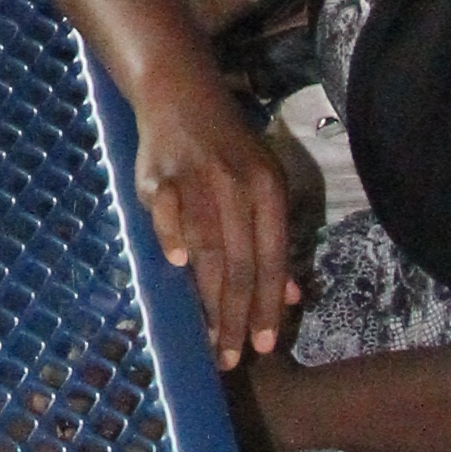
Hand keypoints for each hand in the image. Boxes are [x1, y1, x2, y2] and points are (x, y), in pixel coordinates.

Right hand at [125, 62, 300, 367]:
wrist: (181, 93)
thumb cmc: (227, 149)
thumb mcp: (263, 186)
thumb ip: (274, 242)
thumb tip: (290, 299)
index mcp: (268, 189)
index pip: (273, 257)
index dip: (269, 304)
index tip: (264, 346)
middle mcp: (238, 185)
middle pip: (241, 262)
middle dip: (238, 316)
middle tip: (232, 358)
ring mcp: (197, 179)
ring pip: (208, 247)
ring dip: (208, 298)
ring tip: (210, 340)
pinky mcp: (160, 174)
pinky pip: (167, 211)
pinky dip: (172, 237)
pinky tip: (176, 268)